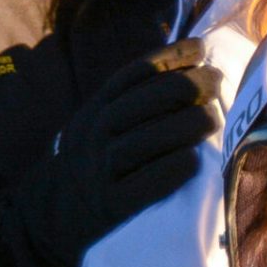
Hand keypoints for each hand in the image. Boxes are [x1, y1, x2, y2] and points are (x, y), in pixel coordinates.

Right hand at [17, 39, 222, 266]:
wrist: (50, 218)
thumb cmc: (95, 163)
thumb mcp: (101, 124)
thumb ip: (136, 99)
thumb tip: (194, 62)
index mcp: (95, 109)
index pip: (132, 75)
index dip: (169, 57)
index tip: (201, 48)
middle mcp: (94, 135)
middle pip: (142, 101)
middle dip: (186, 85)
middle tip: (217, 83)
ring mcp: (100, 170)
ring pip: (145, 140)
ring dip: (186, 125)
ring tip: (214, 118)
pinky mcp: (111, 206)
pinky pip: (145, 184)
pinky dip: (173, 168)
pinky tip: (195, 159)